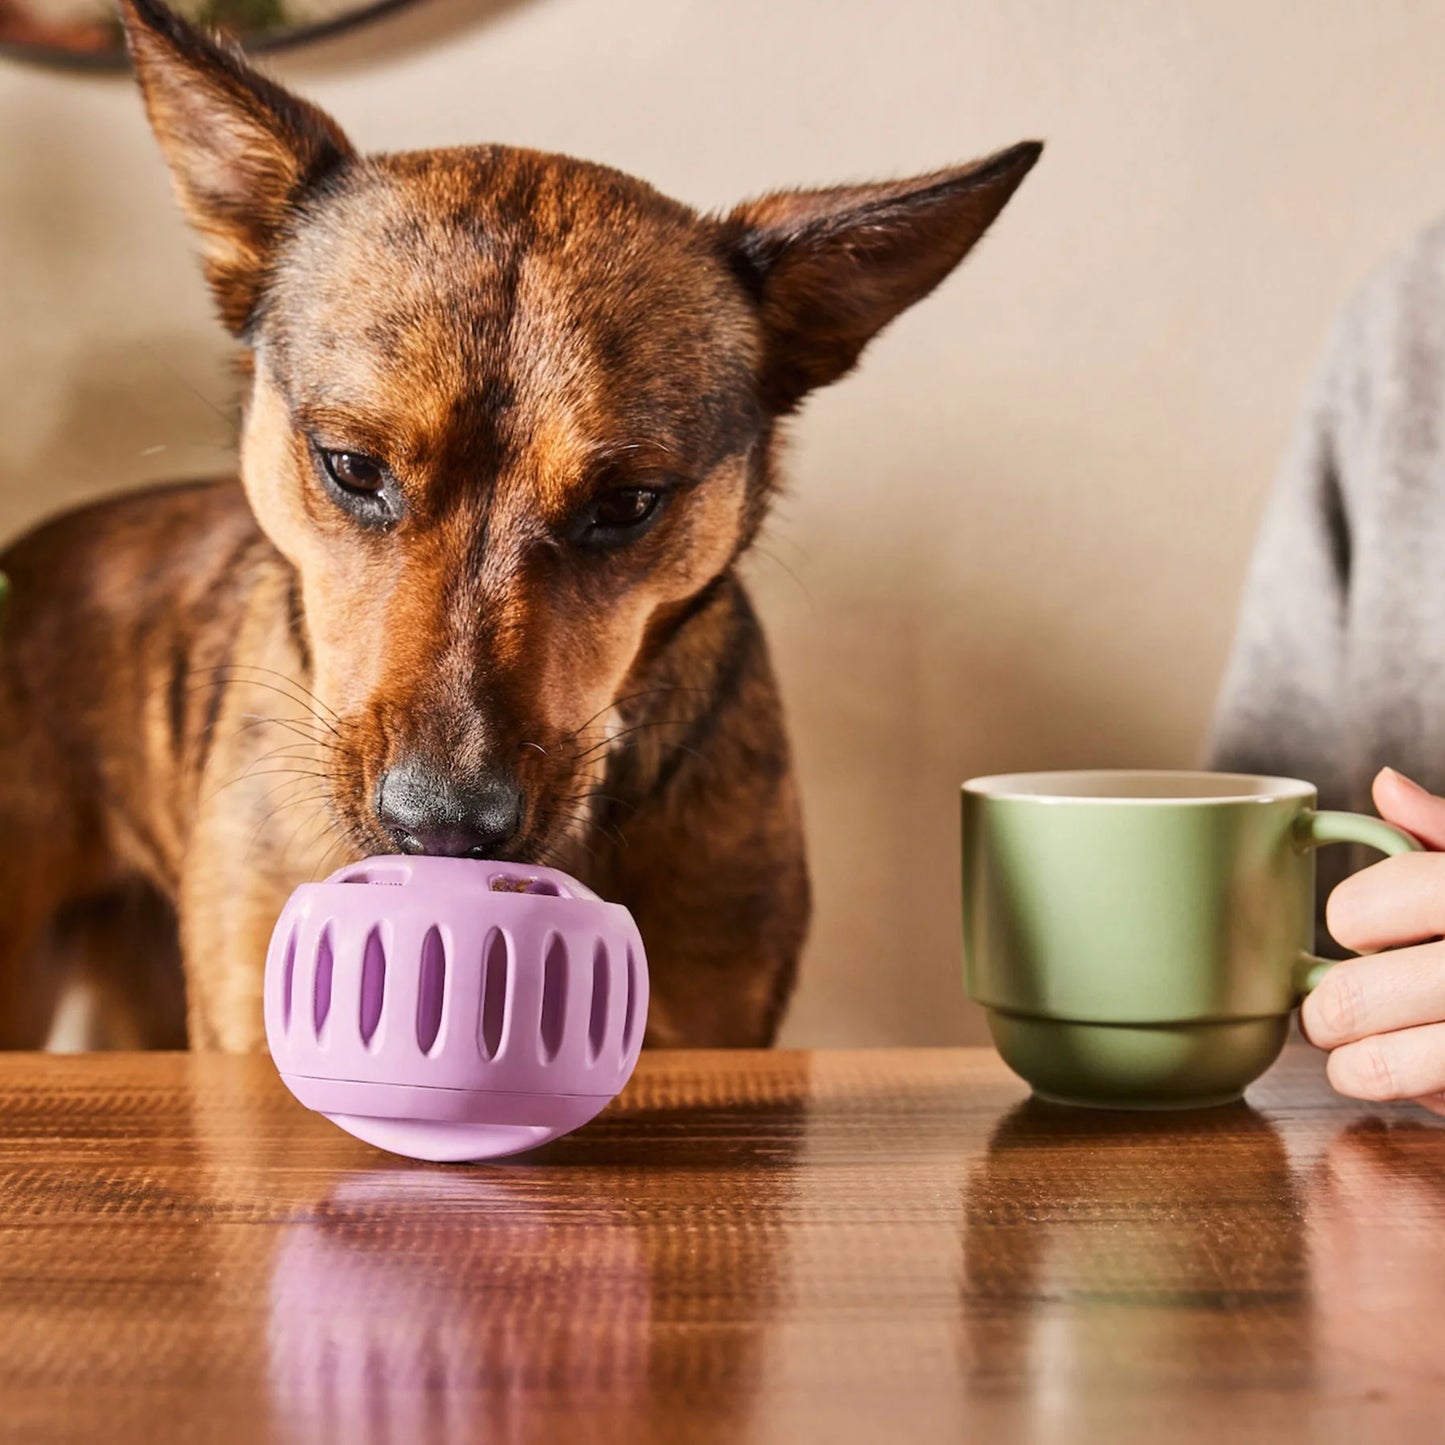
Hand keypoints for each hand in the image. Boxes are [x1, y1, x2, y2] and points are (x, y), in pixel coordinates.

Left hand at [1299, 768, 1444, 1113]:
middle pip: (1349, 997)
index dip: (1354, 920)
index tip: (1366, 926)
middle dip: (1329, 1009)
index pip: (1357, 912)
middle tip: (1337, 1009)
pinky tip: (1438, 1074)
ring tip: (1364, 1054)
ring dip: (1357, 1066)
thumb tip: (1388, 786)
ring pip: (1379, 1067)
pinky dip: (1426, 1096)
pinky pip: (1440, 1102)